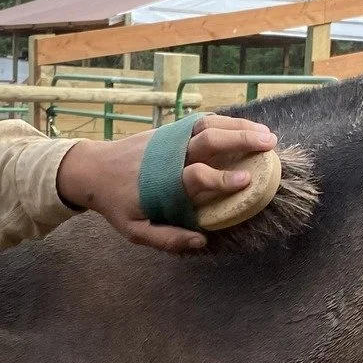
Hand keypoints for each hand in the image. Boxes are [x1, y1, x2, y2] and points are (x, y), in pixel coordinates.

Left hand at [55, 114, 278, 254]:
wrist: (92, 168)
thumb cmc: (117, 203)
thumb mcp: (135, 230)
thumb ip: (167, 238)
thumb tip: (201, 241)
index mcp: (163, 181)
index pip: (197, 176)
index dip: (222, 179)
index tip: (247, 181)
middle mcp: (169, 154)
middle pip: (208, 140)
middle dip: (241, 140)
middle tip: (269, 145)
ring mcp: (169, 137)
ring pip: (207, 124)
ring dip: (239, 126)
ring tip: (266, 134)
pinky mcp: (169, 129)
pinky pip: (200, 121)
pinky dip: (225, 122)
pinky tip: (244, 128)